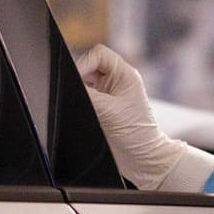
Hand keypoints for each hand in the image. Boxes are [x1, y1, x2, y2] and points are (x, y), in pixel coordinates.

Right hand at [74, 45, 213, 191]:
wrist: (143, 160)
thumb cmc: (136, 136)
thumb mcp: (109, 112)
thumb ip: (88, 95)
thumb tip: (70, 83)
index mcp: (126, 75)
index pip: (99, 54)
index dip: (84, 62)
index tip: (74, 78)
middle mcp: (118, 81)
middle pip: (90, 65)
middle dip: (79, 76)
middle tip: (75, 92)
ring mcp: (110, 94)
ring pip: (85, 80)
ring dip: (79, 88)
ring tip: (82, 104)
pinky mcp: (103, 107)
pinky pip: (86, 95)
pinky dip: (80, 99)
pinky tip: (81, 110)